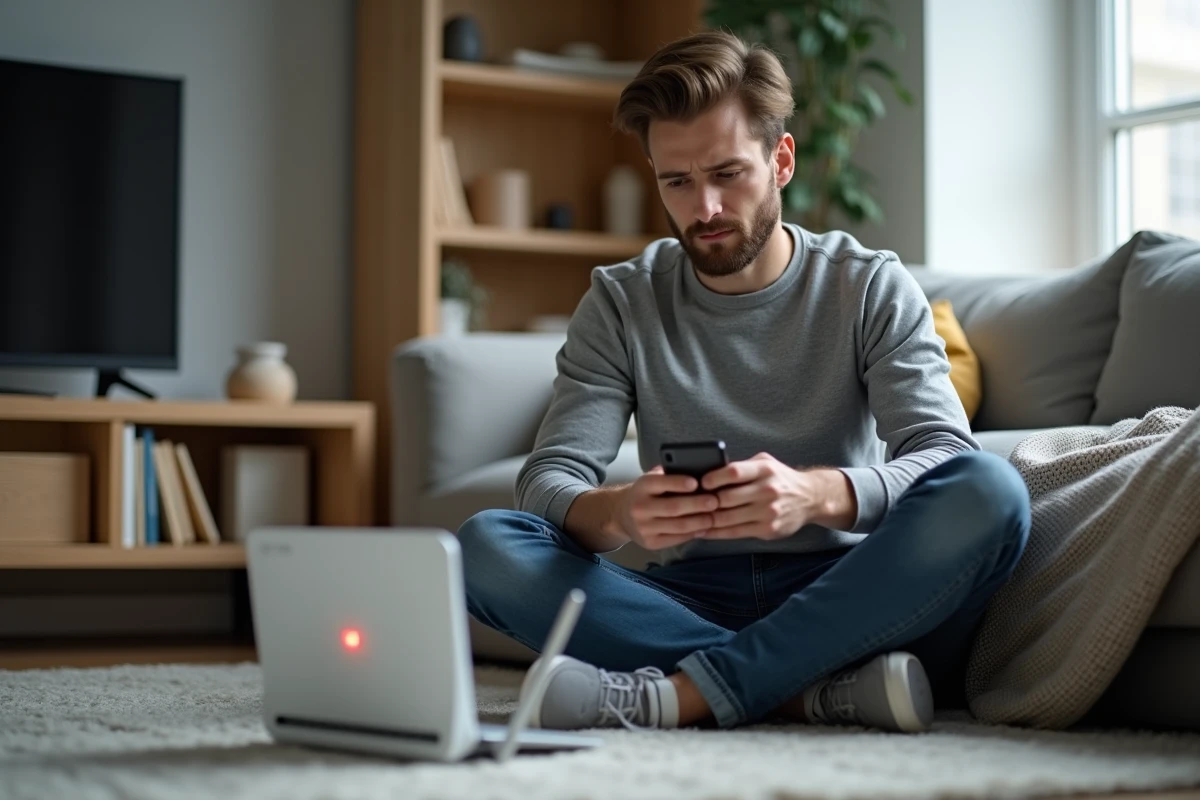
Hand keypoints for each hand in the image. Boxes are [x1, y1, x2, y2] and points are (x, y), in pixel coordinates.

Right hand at [614, 466, 719, 550]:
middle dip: (697, 505)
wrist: (622, 515)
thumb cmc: (646, 493)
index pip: (660, 483)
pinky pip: (676, 539)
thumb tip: (699, 474)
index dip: (679, 483)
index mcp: (642, 487)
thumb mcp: (651, 479)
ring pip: (678, 526)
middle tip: (715, 501)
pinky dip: (692, 533)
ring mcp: (644, 528)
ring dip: (699, 522)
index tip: (696, 482)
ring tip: (714, 517)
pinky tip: (703, 528)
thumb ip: (669, 476)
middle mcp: (640, 508)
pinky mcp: (650, 543)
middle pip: (673, 507)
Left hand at [699, 452, 847, 540]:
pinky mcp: (768, 530)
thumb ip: (741, 467)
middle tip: (687, 503)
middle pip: (727, 498)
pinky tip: (703, 530)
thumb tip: (708, 471)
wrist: (811, 498)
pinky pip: (735, 532)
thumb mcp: (765, 463)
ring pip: (728, 518)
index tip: (699, 482)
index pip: (734, 472)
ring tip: (688, 518)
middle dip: (705, 502)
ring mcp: (768, 512)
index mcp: (764, 470)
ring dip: (706, 519)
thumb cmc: (779, 478)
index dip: (713, 478)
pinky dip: (716, 532)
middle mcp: (767, 490)